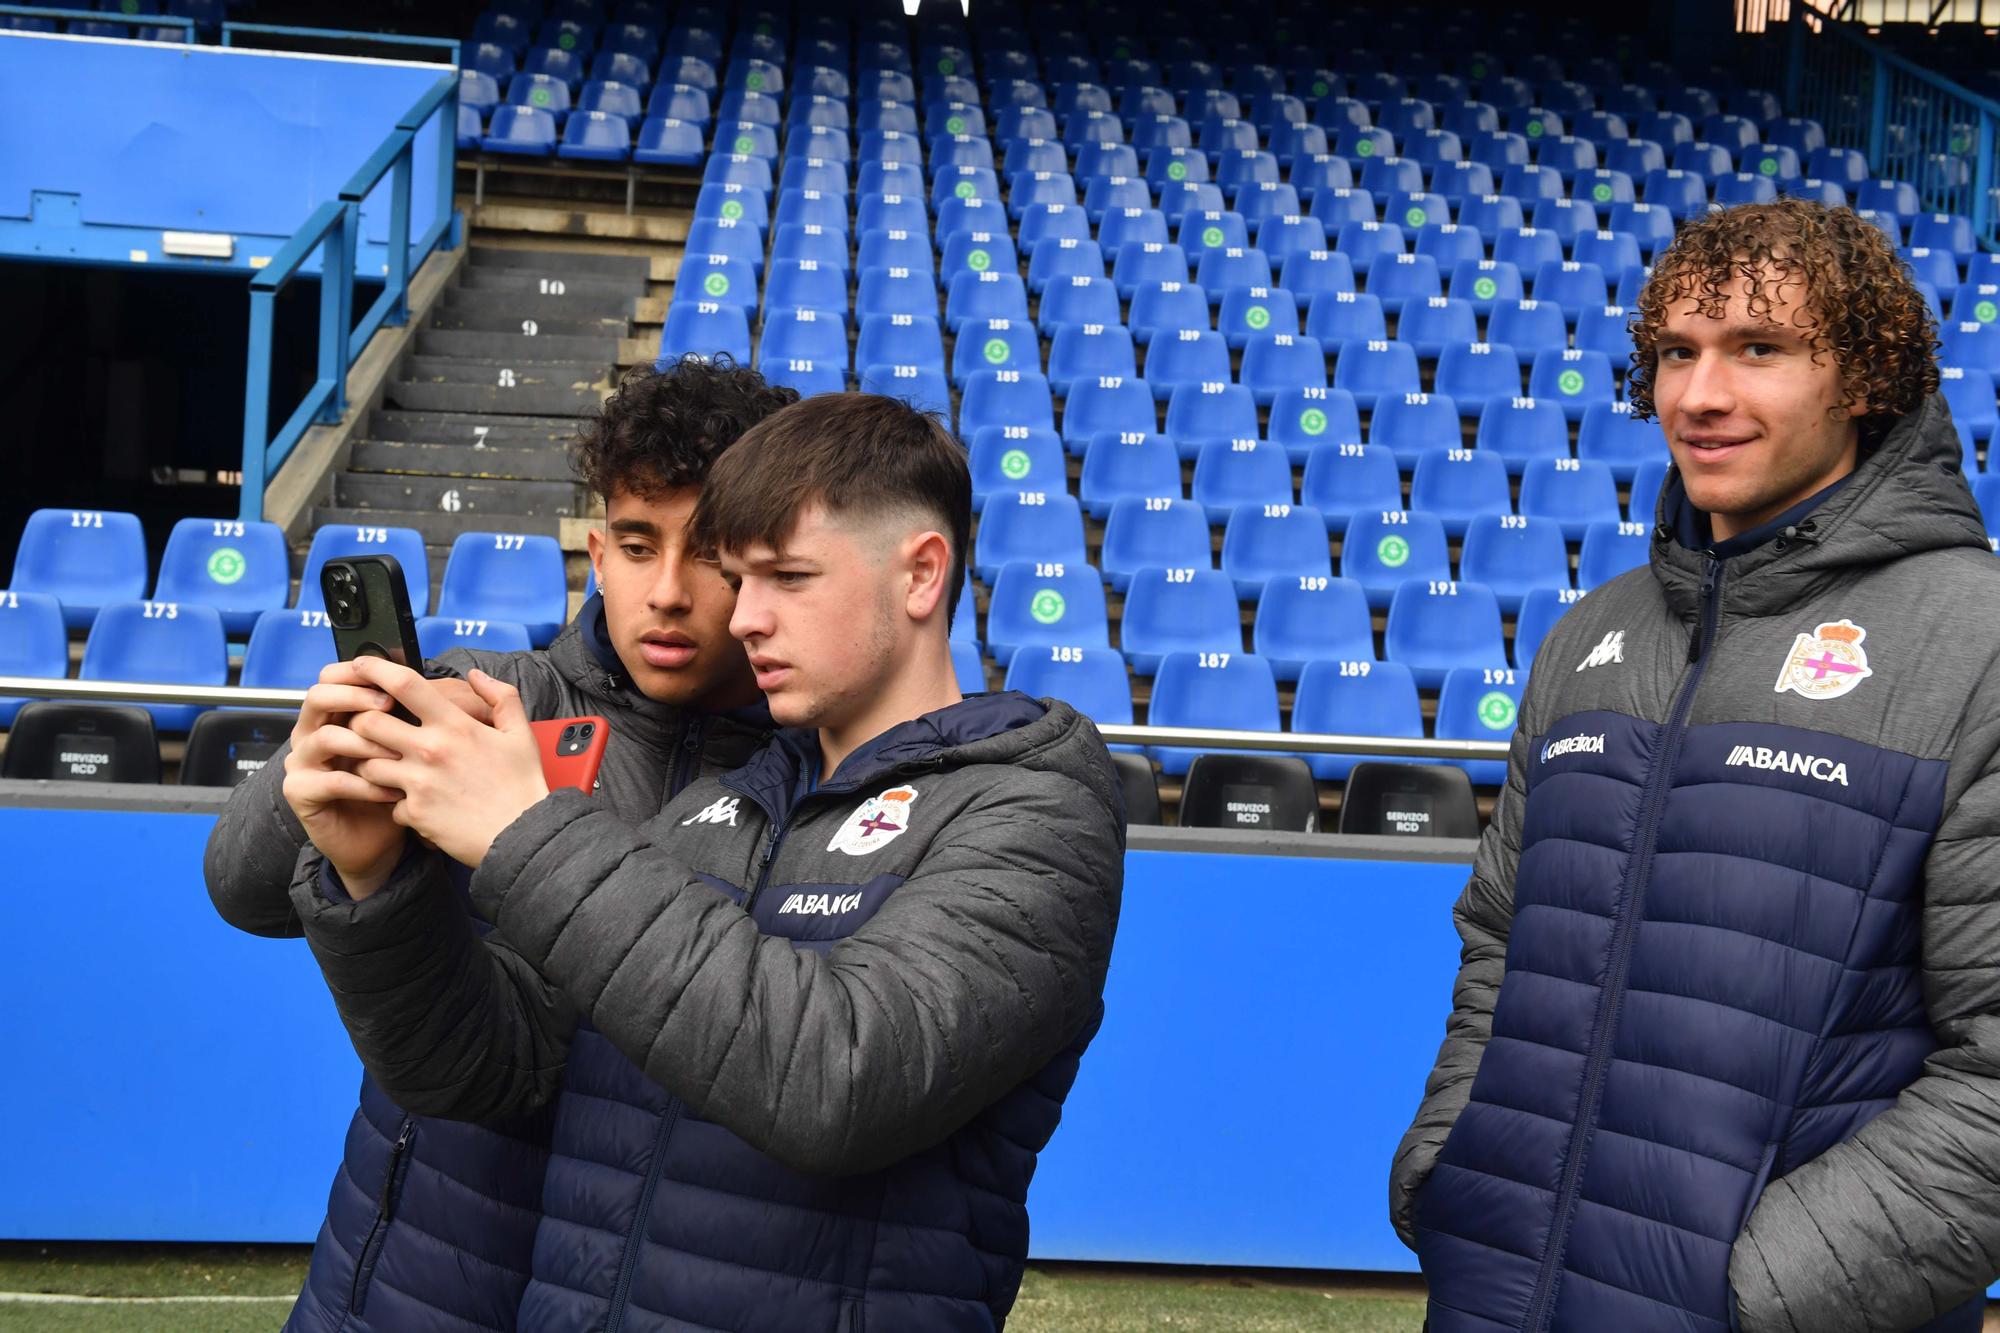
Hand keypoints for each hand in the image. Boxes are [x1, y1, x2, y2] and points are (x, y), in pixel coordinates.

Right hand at [282, 663, 408, 897]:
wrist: (378, 839)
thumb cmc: (394, 786)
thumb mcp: (403, 745)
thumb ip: (405, 714)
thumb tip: (432, 683)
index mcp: (331, 714)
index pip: (331, 676)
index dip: (357, 672)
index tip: (392, 678)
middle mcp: (309, 733)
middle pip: (318, 696)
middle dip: (356, 697)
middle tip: (390, 705)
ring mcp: (300, 762)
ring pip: (326, 737)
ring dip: (366, 743)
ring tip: (398, 755)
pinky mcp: (300, 792)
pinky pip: (332, 780)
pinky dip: (366, 784)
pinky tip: (393, 791)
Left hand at [346, 659, 550, 868]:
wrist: (524, 836)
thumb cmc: (522, 785)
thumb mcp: (521, 734)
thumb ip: (501, 697)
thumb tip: (476, 676)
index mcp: (454, 726)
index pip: (404, 684)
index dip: (375, 668)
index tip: (363, 664)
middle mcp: (430, 751)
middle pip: (368, 723)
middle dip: (361, 720)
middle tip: (370, 726)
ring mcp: (418, 784)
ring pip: (366, 765)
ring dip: (372, 764)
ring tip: (389, 767)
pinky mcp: (414, 814)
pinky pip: (388, 803)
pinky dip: (397, 804)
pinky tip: (414, 803)